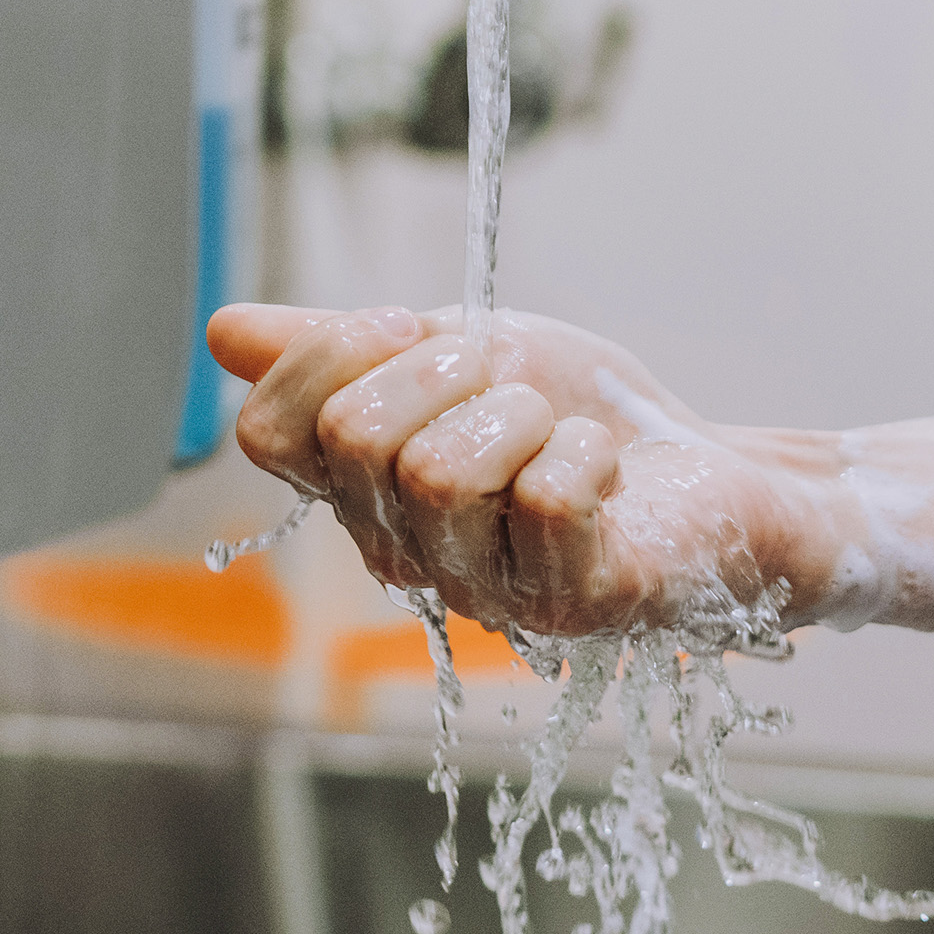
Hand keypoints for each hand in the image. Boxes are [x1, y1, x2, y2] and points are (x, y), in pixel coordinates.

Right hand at [207, 304, 834, 636]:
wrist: (710, 468)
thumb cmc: (583, 415)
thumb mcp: (457, 354)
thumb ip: (346, 350)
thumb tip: (223, 333)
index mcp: (362, 496)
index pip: (269, 430)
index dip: (333, 352)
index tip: (413, 328)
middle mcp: (406, 555)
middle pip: (357, 438)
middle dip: (446, 368)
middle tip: (510, 383)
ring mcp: (486, 591)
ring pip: (441, 471)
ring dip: (521, 411)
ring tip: (558, 430)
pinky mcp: (572, 604)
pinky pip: (545, 495)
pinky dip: (586, 450)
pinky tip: (607, 470)